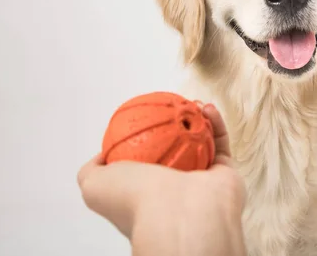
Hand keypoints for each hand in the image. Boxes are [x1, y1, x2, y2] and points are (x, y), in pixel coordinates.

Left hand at [77, 104, 246, 255]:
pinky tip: (206, 107)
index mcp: (147, 193)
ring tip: (190, 103)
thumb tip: (101, 156)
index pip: (146, 162)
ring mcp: (201, 181)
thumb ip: (92, 170)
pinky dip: (215, 123)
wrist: (179, 214)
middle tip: (173, 107)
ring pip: (200, 142)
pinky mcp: (224, 175)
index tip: (146, 117)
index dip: (146, 136)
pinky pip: (220, 142)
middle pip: (176, 147)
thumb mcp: (94, 186)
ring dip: (197, 119)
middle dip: (175, 124)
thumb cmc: (136, 201)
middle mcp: (175, 188)